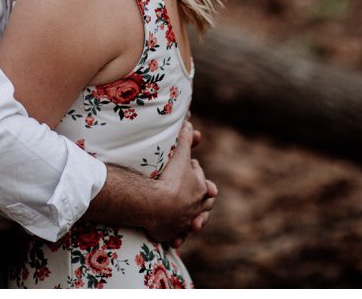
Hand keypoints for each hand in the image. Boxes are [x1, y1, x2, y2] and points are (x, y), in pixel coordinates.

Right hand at [171, 125, 216, 248]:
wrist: (156, 205)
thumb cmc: (169, 178)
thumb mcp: (178, 154)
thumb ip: (185, 139)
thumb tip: (190, 123)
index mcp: (200, 188)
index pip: (201, 177)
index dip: (195, 170)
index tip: (192, 165)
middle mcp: (196, 206)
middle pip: (205, 202)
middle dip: (203, 198)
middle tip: (201, 194)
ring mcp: (185, 221)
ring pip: (195, 221)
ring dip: (194, 220)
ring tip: (193, 221)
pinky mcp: (173, 233)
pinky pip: (179, 236)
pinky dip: (179, 236)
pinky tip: (177, 239)